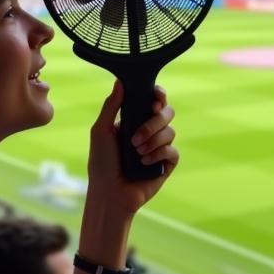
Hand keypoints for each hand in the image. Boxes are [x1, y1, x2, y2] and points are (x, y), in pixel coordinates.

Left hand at [87, 81, 178, 215]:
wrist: (110, 193)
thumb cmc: (101, 163)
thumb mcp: (101, 131)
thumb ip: (111, 106)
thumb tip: (120, 80)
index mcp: (135, 119)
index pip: (152, 100)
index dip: (158, 95)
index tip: (155, 98)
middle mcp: (150, 130)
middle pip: (167, 112)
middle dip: (154, 121)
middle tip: (137, 135)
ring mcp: (160, 146)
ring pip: (171, 131)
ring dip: (152, 140)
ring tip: (136, 153)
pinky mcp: (167, 163)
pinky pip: (173, 151)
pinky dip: (158, 154)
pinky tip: (144, 162)